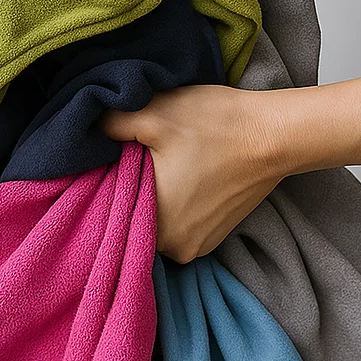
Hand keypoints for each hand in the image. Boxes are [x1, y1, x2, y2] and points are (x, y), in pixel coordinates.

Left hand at [101, 85, 310, 262]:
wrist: (274, 135)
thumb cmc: (217, 124)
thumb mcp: (154, 112)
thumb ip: (111, 123)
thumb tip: (87, 129)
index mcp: (153, 223)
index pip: (109, 209)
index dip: (105, 181)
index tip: (109, 159)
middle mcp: (173, 247)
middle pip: (132, 218)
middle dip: (129, 189)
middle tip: (135, 156)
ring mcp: (195, 247)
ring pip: (155, 222)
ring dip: (153, 197)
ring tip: (161, 165)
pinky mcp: (211, 239)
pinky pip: (177, 225)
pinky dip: (174, 205)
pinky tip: (180, 178)